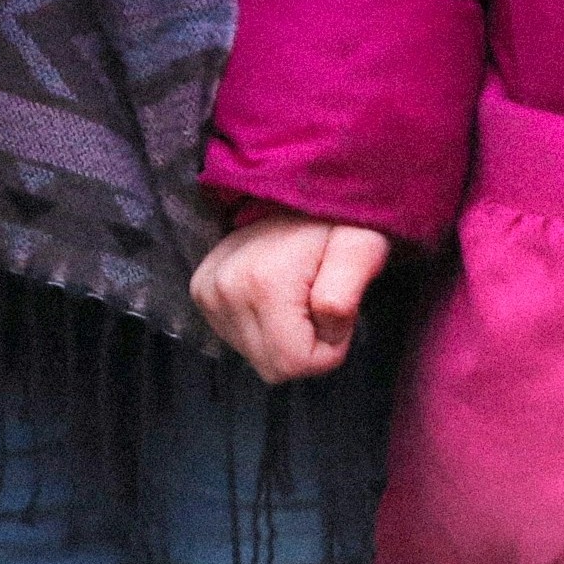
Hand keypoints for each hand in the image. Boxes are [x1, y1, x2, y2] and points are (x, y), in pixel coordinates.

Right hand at [190, 212, 390, 383]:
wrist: (298, 196)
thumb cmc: (340, 225)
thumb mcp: (362, 250)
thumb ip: (346, 293)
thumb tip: (325, 326)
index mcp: (262, 284)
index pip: (294, 364)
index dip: (329, 350)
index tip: (338, 315)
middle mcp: (224, 290)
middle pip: (274, 367)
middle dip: (308, 347)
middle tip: (320, 305)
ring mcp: (207, 292)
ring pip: (258, 358)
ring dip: (287, 339)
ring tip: (299, 298)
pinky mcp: (201, 293)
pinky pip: (241, 342)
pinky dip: (267, 331)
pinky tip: (278, 299)